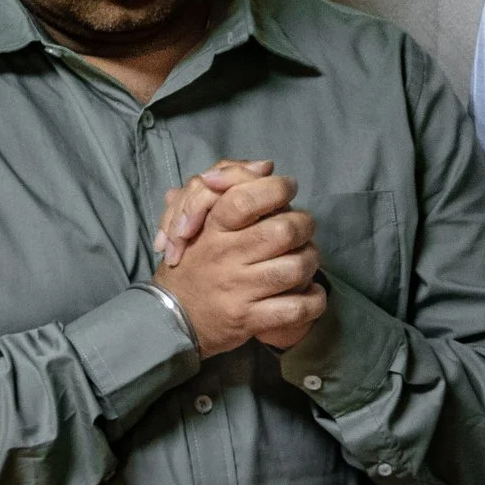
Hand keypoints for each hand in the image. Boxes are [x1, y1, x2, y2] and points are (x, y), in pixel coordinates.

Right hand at [151, 171, 325, 356]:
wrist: (171, 316)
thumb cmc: (194, 262)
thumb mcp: (198, 220)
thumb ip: (228, 188)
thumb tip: (265, 165)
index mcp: (212, 228)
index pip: (245, 199)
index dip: (276, 189)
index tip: (287, 190)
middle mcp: (224, 256)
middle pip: (283, 231)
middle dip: (303, 227)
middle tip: (300, 231)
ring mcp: (237, 289)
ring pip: (296, 268)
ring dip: (310, 262)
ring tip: (304, 262)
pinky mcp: (249, 319)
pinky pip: (296, 308)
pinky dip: (313, 301)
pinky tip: (308, 295)